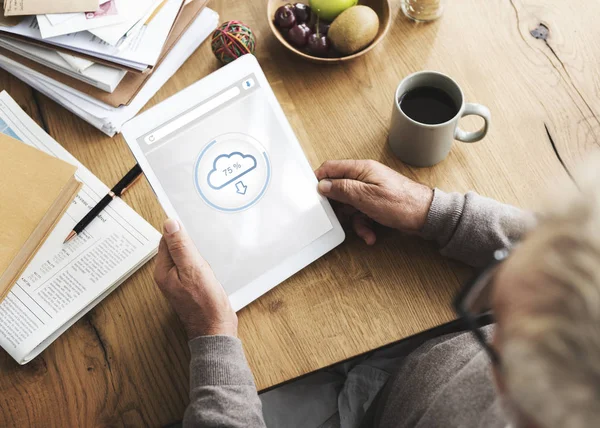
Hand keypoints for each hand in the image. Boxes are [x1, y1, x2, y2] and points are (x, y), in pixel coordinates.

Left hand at [154, 219, 237, 338]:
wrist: (216, 328)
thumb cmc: (205, 303)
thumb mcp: (193, 269)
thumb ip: (181, 246)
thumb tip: (170, 223)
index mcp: (163, 270)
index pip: (167, 239)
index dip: (182, 235)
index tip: (194, 241)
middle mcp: (168, 275)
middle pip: (177, 247)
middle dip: (193, 248)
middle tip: (202, 260)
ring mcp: (179, 281)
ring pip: (188, 257)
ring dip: (199, 257)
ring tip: (206, 269)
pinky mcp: (190, 285)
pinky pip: (195, 267)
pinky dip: (203, 266)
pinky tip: (209, 274)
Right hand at [315, 160, 433, 244]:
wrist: (426, 217)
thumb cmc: (402, 204)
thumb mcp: (366, 197)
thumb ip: (342, 189)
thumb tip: (324, 185)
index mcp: (361, 170)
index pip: (331, 168)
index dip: (320, 180)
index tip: (313, 195)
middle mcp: (365, 178)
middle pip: (338, 190)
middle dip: (338, 208)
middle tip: (337, 218)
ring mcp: (370, 191)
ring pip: (349, 206)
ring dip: (353, 221)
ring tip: (363, 229)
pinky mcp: (376, 204)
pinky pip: (361, 214)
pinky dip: (363, 226)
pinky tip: (370, 234)